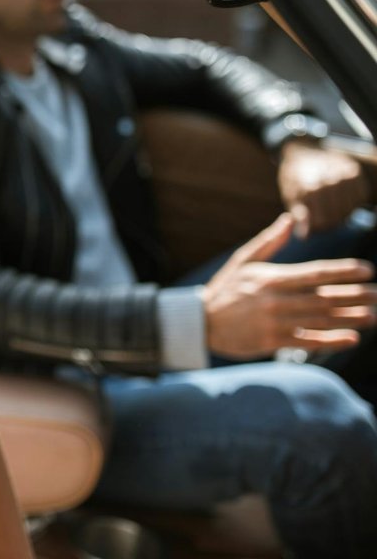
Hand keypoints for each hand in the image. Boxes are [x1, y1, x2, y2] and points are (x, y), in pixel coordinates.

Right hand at [203, 213, 376, 358]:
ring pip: (319, 319)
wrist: (200, 322)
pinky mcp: (271, 341)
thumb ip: (269, 241)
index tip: (367, 270)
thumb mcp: (242, 261)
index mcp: (271, 277)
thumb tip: (289, 219)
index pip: (315, 272)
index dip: (343, 271)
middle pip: (323, 296)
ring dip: (350, 318)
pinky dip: (330, 341)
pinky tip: (351, 339)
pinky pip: (306, 341)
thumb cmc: (224, 289)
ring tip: (374, 316)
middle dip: (355, 295)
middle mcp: (275, 299)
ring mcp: (274, 321)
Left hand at [278, 138, 369, 237]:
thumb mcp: (290, 195)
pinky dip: (351, 202)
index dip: (317, 229)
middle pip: (337, 218)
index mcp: (310, 190)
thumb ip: (299, 215)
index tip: (311, 226)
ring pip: (349, 210)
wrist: (303, 151)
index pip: (322, 223)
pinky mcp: (354, 173)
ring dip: (341, 213)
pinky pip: (359, 199)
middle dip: (328, 223)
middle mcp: (329, 183)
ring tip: (328, 207)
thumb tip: (305, 236)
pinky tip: (339, 198)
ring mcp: (344, 177)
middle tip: (321, 217)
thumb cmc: (294, 177)